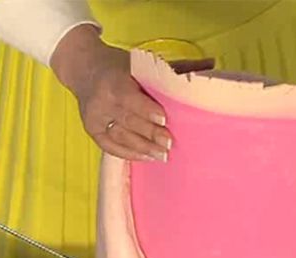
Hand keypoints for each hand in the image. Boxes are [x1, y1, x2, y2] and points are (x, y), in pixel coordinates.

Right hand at [50, 25, 214, 161]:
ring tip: (162, 156)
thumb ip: (175, 66)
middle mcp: (101, 101)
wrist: (84, 69)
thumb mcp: (142, 63)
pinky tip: (146, 158)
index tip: (165, 119)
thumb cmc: (120, 66)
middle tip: (169, 144)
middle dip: (150, 133)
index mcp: (113, 80)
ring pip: (121, 137)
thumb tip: (211, 63)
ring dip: (142, 148)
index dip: (147, 110)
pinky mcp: (92, 130)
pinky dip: (129, 154)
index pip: (130, 98)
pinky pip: (111, 147)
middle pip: (128, 121)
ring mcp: (95, 118)